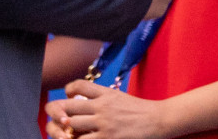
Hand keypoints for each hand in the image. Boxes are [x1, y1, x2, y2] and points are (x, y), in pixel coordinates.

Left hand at [46, 80, 173, 138]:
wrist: (158, 119)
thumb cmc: (140, 110)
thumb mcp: (120, 98)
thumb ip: (103, 98)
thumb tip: (87, 101)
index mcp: (106, 93)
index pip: (79, 85)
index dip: (68, 90)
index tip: (69, 97)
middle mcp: (102, 106)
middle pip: (69, 106)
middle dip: (59, 113)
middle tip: (60, 121)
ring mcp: (104, 123)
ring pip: (72, 125)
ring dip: (66, 131)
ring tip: (67, 134)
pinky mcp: (107, 138)